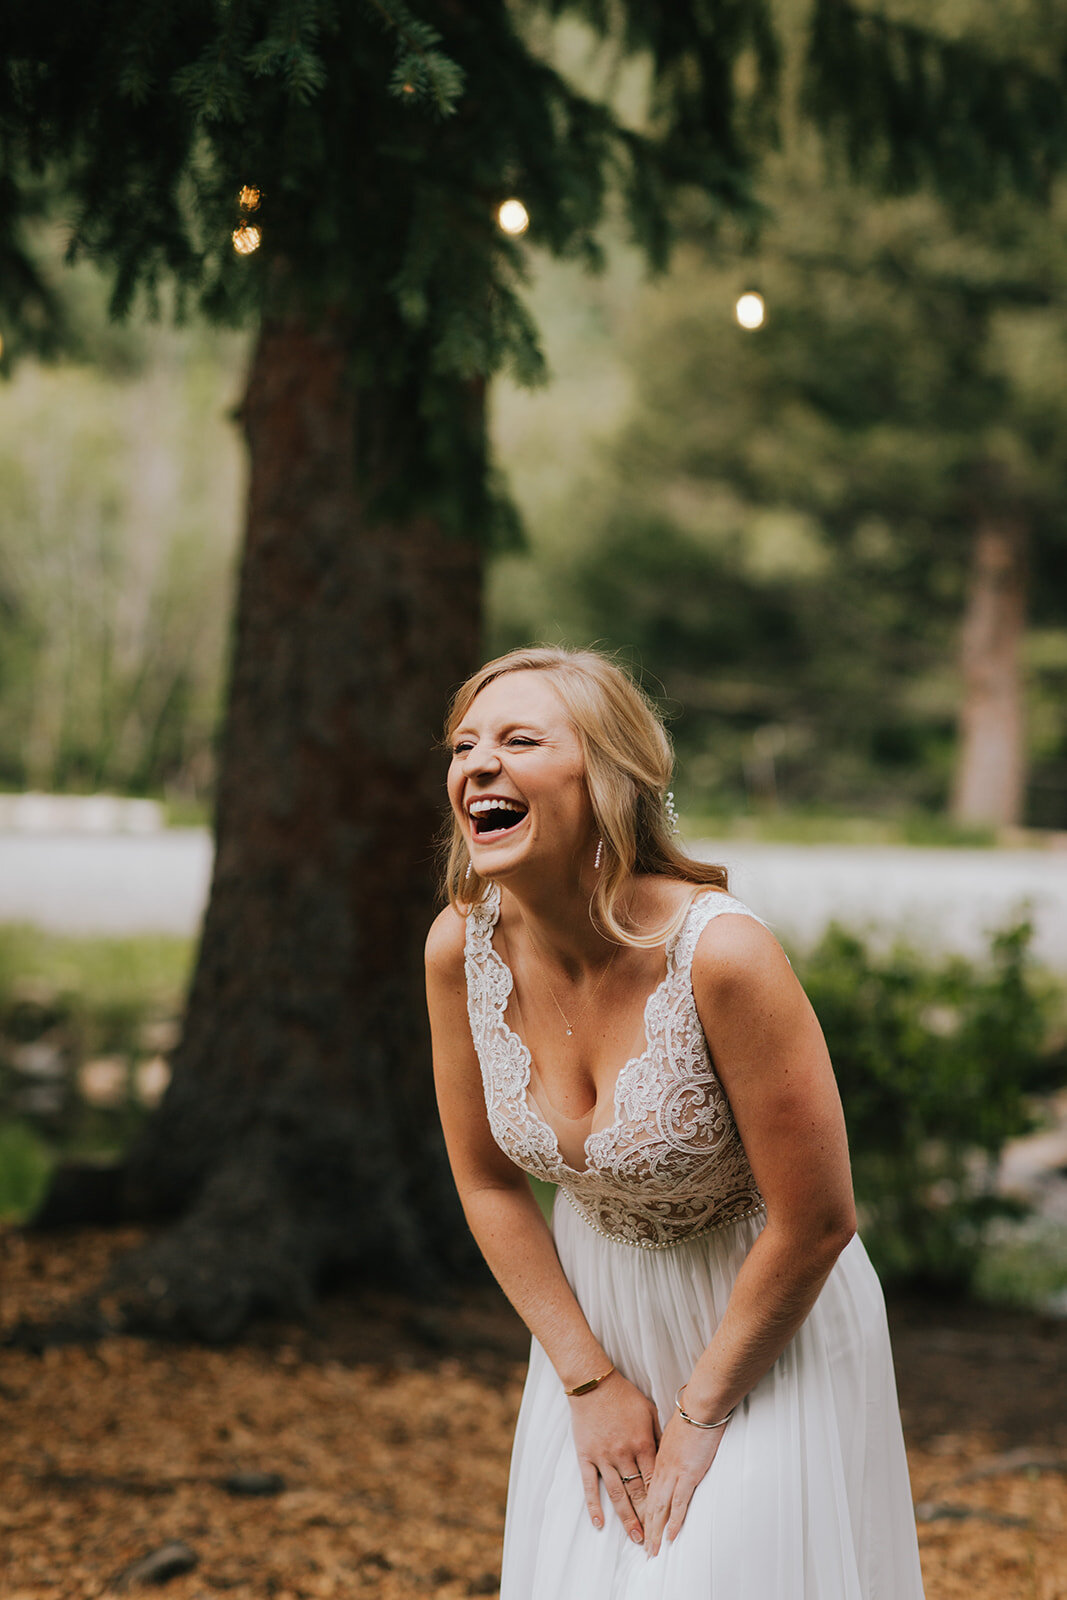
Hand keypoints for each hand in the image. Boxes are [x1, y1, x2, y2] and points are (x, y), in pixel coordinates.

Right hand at [569, 1371, 659, 1543]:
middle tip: (653, 1540)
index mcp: (642, 1443)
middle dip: (646, 1517)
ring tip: (634, 1538)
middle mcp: (623, 1454)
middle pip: (637, 1492)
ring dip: (626, 1518)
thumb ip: (658, 1436)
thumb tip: (669, 1457)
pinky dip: (594, 1506)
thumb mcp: (649, 1411)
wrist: (593, 1383)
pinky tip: (599, 1524)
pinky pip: (589, 1486)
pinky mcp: (586, 1456)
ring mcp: (603, 1457)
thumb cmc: (624, 1395)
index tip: (667, 1520)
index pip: (654, 1480)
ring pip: (616, 1495)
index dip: (661, 1502)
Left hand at [643, 1409, 726, 1556]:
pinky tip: (672, 1536)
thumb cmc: (689, 1415)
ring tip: (652, 1550)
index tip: (640, 1526)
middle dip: (645, 1527)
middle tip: (642, 1548)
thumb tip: (666, 1456)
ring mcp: (673, 1472)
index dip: (643, 1510)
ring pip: (660, 1507)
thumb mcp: (671, 1432)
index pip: (646, 1490)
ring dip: (656, 1530)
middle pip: (649, 1503)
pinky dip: (675, 1521)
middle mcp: (661, 1468)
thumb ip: (666, 1447)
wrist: (700, 1406)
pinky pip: (679, 1502)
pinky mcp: (688, 1473)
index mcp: (656, 1458)